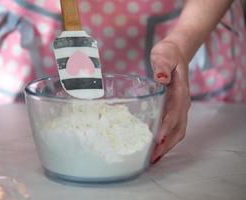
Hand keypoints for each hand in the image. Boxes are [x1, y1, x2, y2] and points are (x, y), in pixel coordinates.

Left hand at [150, 40, 190, 163]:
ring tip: (153, 158)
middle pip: (178, 128)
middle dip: (166, 144)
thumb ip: (163, 66)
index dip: (167, 127)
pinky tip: (155, 146)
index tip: (158, 140)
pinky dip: (166, 139)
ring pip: (177, 131)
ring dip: (167, 146)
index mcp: (180, 91)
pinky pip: (173, 127)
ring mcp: (179, 107)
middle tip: (152, 158)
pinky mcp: (174, 108)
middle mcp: (182, 102)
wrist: (176, 52)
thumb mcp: (164, 55)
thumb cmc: (168, 54)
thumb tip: (162, 78)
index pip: (175, 113)